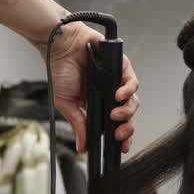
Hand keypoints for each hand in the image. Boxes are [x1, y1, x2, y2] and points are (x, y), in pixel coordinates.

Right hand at [45, 22, 140, 152]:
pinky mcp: (122, 67)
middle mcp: (110, 94)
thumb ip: (78, 124)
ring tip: (114, 114)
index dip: (122, 136)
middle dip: (127, 128)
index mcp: (98, 105)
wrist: (60, 47)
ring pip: (133, 101)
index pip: (116, 125)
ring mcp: (117, 81)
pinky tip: (119, 95)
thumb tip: (83, 146)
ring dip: (127, 111)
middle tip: (118, 134)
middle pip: (128, 116)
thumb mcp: (67, 104)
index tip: (121, 146)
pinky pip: (133, 82)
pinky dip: (129, 90)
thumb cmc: (61, 70)